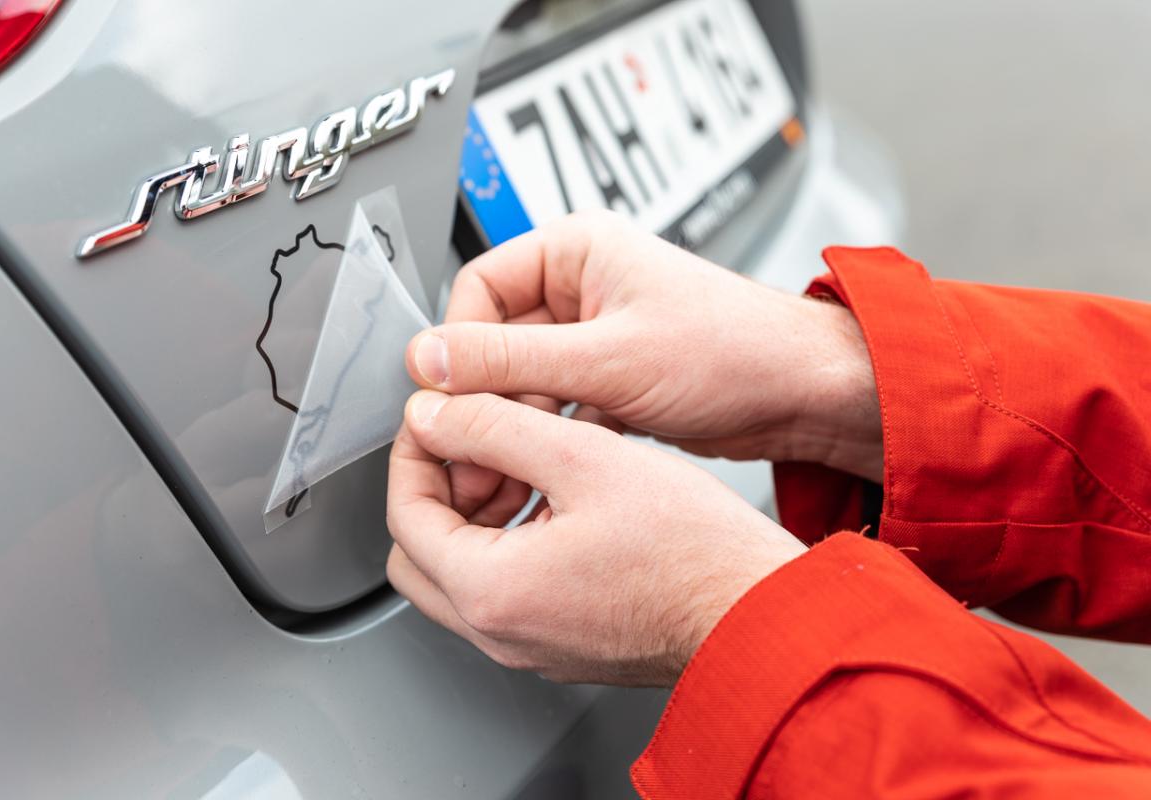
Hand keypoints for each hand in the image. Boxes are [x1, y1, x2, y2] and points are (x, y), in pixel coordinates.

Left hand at [386, 390, 806, 686]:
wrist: (758, 614)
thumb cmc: (692, 551)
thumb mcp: (583, 457)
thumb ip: (493, 428)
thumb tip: (434, 414)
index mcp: (491, 591)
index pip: (405, 513)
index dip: (415, 450)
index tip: (438, 415)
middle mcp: (501, 633)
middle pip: (421, 552)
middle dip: (438, 488)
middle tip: (472, 443)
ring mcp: (533, 646)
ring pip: (463, 573)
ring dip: (477, 513)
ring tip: (526, 463)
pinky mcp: (565, 644)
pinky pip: (509, 592)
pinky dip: (512, 542)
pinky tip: (560, 501)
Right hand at [407, 210, 882, 481]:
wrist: (800, 395)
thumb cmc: (733, 350)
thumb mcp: (606, 359)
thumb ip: (509, 361)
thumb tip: (429, 358)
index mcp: (576, 250)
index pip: (478, 287)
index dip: (456, 345)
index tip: (441, 394)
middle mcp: (581, 286)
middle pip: (495, 340)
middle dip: (483, 398)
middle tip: (468, 446)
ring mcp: (595, 334)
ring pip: (523, 380)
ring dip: (512, 424)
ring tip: (501, 470)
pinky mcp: (610, 377)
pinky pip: (554, 404)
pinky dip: (545, 436)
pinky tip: (543, 466)